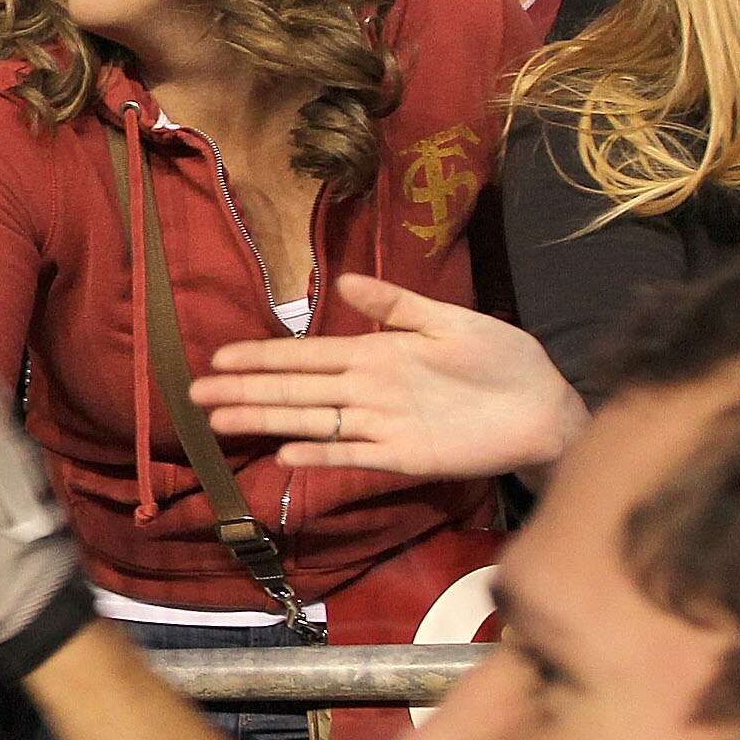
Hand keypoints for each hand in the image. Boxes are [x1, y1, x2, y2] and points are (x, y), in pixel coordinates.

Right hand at [189, 272, 587, 479]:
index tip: (219, 357)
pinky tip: (283, 456)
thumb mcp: (451, 320)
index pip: (305, 355)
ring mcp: (380, 425)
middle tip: (195, 391)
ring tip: (219, 420)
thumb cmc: (502, 360)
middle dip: (244, 389)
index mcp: (375, 354)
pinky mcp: (402, 457)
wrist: (544, 408)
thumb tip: (343, 282)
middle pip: (294, 390)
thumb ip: (396, 305)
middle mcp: (367, 391)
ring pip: (309, 422)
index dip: (262, 356)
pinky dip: (318, 456)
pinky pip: (351, 456)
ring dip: (264, 421)